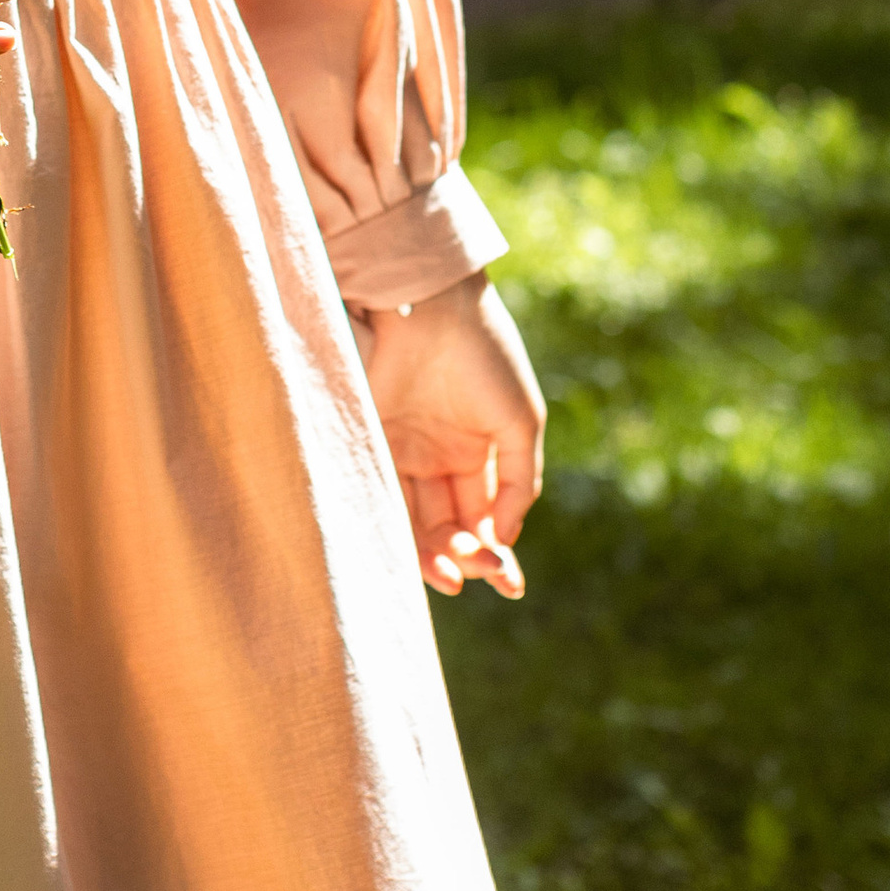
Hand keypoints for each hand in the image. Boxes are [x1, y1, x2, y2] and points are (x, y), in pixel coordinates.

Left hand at [358, 275, 544, 600]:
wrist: (434, 305)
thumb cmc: (485, 356)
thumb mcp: (519, 422)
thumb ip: (517, 482)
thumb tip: (504, 538)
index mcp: (474, 450)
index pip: (484, 517)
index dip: (497, 553)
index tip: (512, 585)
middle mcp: (435, 457)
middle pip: (449, 526)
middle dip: (469, 557)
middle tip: (484, 570)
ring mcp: (402, 452)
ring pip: (415, 522)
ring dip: (437, 556)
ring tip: (455, 573)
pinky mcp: (370, 443)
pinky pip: (383, 500)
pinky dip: (401, 534)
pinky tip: (426, 556)